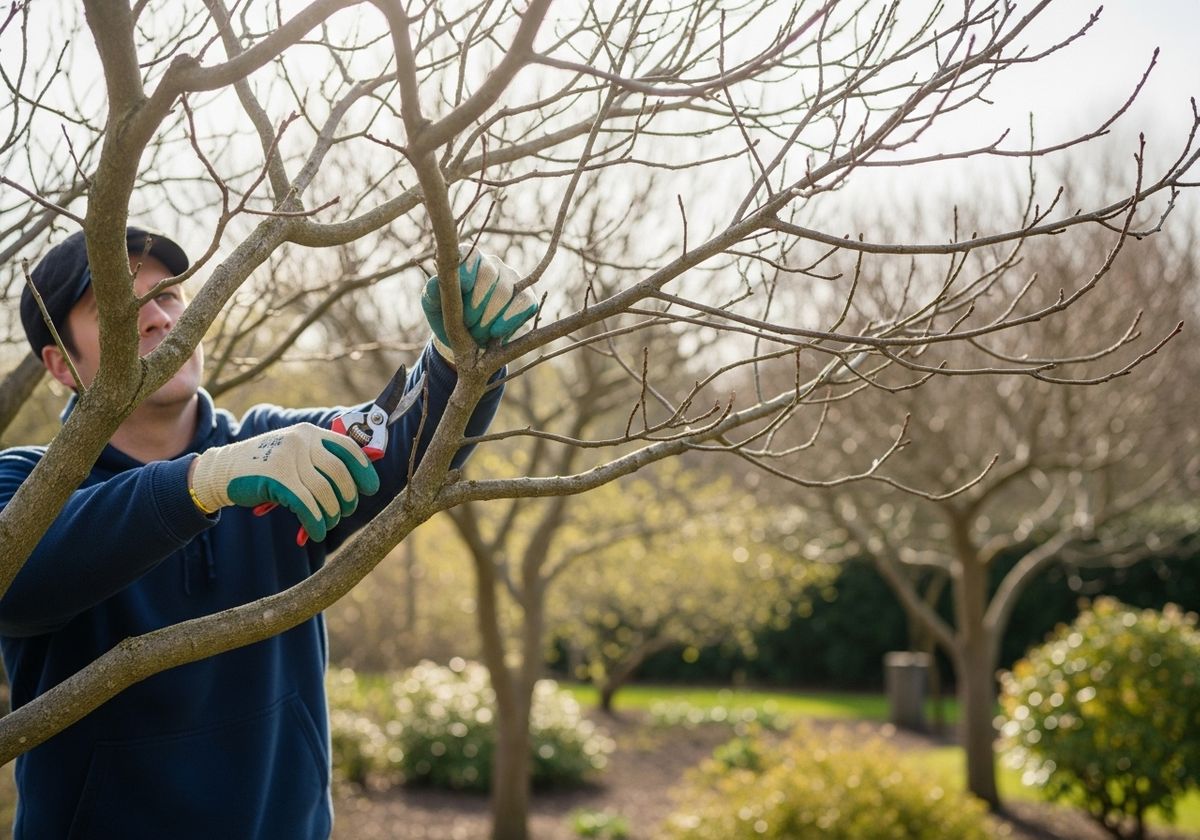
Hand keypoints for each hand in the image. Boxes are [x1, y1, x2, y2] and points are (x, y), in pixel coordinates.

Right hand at [190, 424, 379, 541]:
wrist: (221, 471)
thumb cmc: (264, 467)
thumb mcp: (293, 453)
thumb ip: (320, 461)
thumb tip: (358, 485)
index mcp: (310, 433)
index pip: (349, 448)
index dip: (364, 470)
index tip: (371, 488)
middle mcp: (301, 441)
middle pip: (340, 473)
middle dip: (348, 497)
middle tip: (344, 511)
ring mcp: (288, 458)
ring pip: (324, 492)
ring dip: (331, 513)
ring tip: (329, 522)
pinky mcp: (276, 478)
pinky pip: (307, 505)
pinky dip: (316, 522)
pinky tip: (316, 532)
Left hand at [421, 246, 537, 359]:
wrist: (465, 339)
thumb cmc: (447, 315)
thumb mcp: (433, 304)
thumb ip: (433, 291)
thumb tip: (438, 280)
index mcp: (467, 258)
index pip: (470, 254)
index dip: (466, 271)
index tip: (461, 291)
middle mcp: (492, 264)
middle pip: (489, 275)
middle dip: (476, 304)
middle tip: (466, 324)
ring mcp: (513, 279)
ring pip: (506, 292)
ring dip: (489, 317)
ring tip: (477, 333)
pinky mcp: (527, 297)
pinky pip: (525, 303)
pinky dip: (510, 320)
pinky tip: (496, 332)